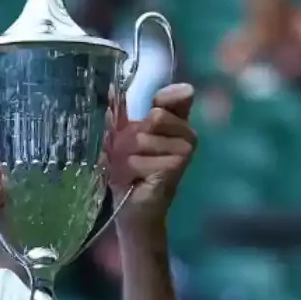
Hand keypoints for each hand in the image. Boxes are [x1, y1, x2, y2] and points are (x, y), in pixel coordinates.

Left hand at [107, 83, 197, 230]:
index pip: (179, 96)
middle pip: (153, 117)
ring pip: (142, 139)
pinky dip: (128, 171)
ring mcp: (185, 150)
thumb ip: (122, 116)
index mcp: (177, 122)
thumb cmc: (128, 172)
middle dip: (129, 138)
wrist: (132, 209)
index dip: (166, 96)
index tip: (153, 106)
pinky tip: (136, 181)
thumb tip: (113, 89)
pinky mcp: (176, 166)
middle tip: (130, 155)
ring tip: (131, 170)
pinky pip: (138, 159)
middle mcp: (187, 133)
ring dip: (126, 157)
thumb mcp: (122, 140)